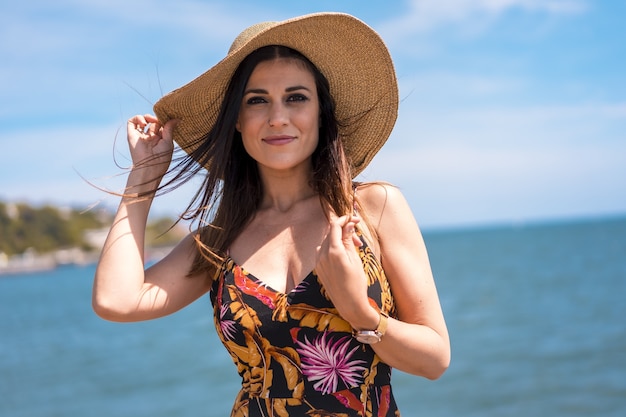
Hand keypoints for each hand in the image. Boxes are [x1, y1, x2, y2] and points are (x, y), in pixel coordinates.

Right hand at [127, 114, 176, 174]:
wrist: (148, 167)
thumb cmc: (161, 157)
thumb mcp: (168, 141)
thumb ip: (170, 128)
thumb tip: (177, 119)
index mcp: (160, 141)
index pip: (162, 126)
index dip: (164, 121)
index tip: (168, 118)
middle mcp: (150, 138)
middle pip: (153, 123)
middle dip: (157, 118)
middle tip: (160, 120)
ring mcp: (141, 136)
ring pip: (143, 121)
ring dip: (147, 117)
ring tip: (151, 120)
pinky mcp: (131, 135)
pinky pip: (132, 122)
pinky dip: (137, 118)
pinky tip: (144, 123)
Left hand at [315, 212, 377, 327]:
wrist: (349, 305)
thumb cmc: (356, 283)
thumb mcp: (355, 259)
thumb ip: (348, 240)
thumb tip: (348, 223)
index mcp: (333, 251)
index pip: (335, 226)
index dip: (345, 219)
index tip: (355, 219)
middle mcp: (322, 255)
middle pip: (331, 233)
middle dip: (345, 231)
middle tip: (358, 241)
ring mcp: (318, 262)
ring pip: (327, 242)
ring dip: (339, 240)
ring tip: (353, 250)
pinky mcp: (318, 268)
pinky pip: (324, 252)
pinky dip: (334, 249)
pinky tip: (344, 257)